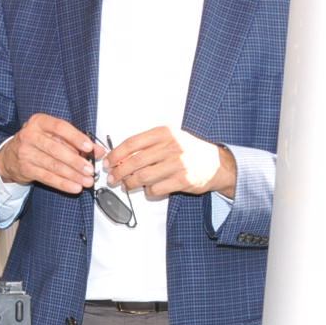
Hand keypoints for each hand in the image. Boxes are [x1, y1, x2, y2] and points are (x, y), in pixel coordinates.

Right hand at [0, 113, 98, 194]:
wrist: (10, 155)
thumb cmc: (37, 142)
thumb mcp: (55, 136)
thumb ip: (76, 142)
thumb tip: (98, 150)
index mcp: (39, 121)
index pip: (60, 127)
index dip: (76, 138)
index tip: (89, 147)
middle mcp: (30, 135)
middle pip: (56, 149)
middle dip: (76, 161)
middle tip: (90, 169)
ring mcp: (25, 152)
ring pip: (53, 165)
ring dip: (72, 175)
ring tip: (86, 181)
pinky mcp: (25, 168)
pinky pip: (47, 177)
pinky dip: (63, 183)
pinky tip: (74, 187)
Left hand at [103, 126, 236, 199]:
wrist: (217, 163)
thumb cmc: (189, 151)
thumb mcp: (170, 139)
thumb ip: (147, 146)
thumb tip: (120, 158)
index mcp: (164, 132)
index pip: (132, 143)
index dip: (116, 154)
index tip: (108, 162)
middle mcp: (171, 146)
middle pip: (135, 161)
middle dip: (119, 172)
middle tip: (112, 178)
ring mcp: (178, 163)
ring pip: (143, 177)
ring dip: (130, 183)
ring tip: (127, 185)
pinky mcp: (183, 180)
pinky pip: (156, 189)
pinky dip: (148, 192)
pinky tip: (148, 190)